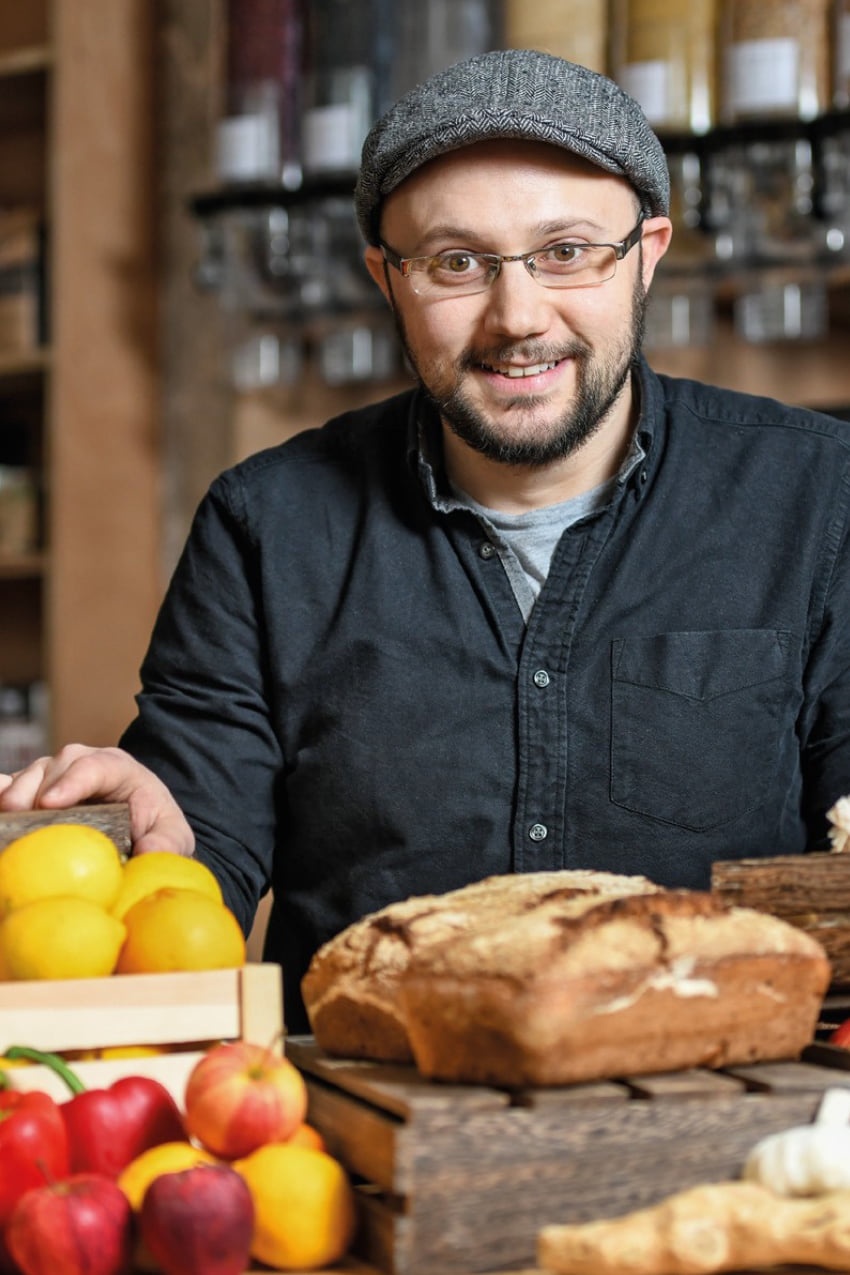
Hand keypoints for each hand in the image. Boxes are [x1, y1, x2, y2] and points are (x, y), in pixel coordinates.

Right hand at [0, 744, 194, 856]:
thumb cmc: (155, 825)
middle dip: (36, 788)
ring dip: (16, 794)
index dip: (72, 781)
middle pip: (57, 765)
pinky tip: (0, 812)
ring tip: (7, 816)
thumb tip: (150, 852)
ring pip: (32, 773)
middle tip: (20, 814)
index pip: (95, 766)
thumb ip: (168, 842)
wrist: (141, 824)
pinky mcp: (38, 789)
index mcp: (118, 768)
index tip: (51, 802)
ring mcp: (58, 774)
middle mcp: (84, 764)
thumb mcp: (173, 834)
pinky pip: (15, 786)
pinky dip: (4, 795)